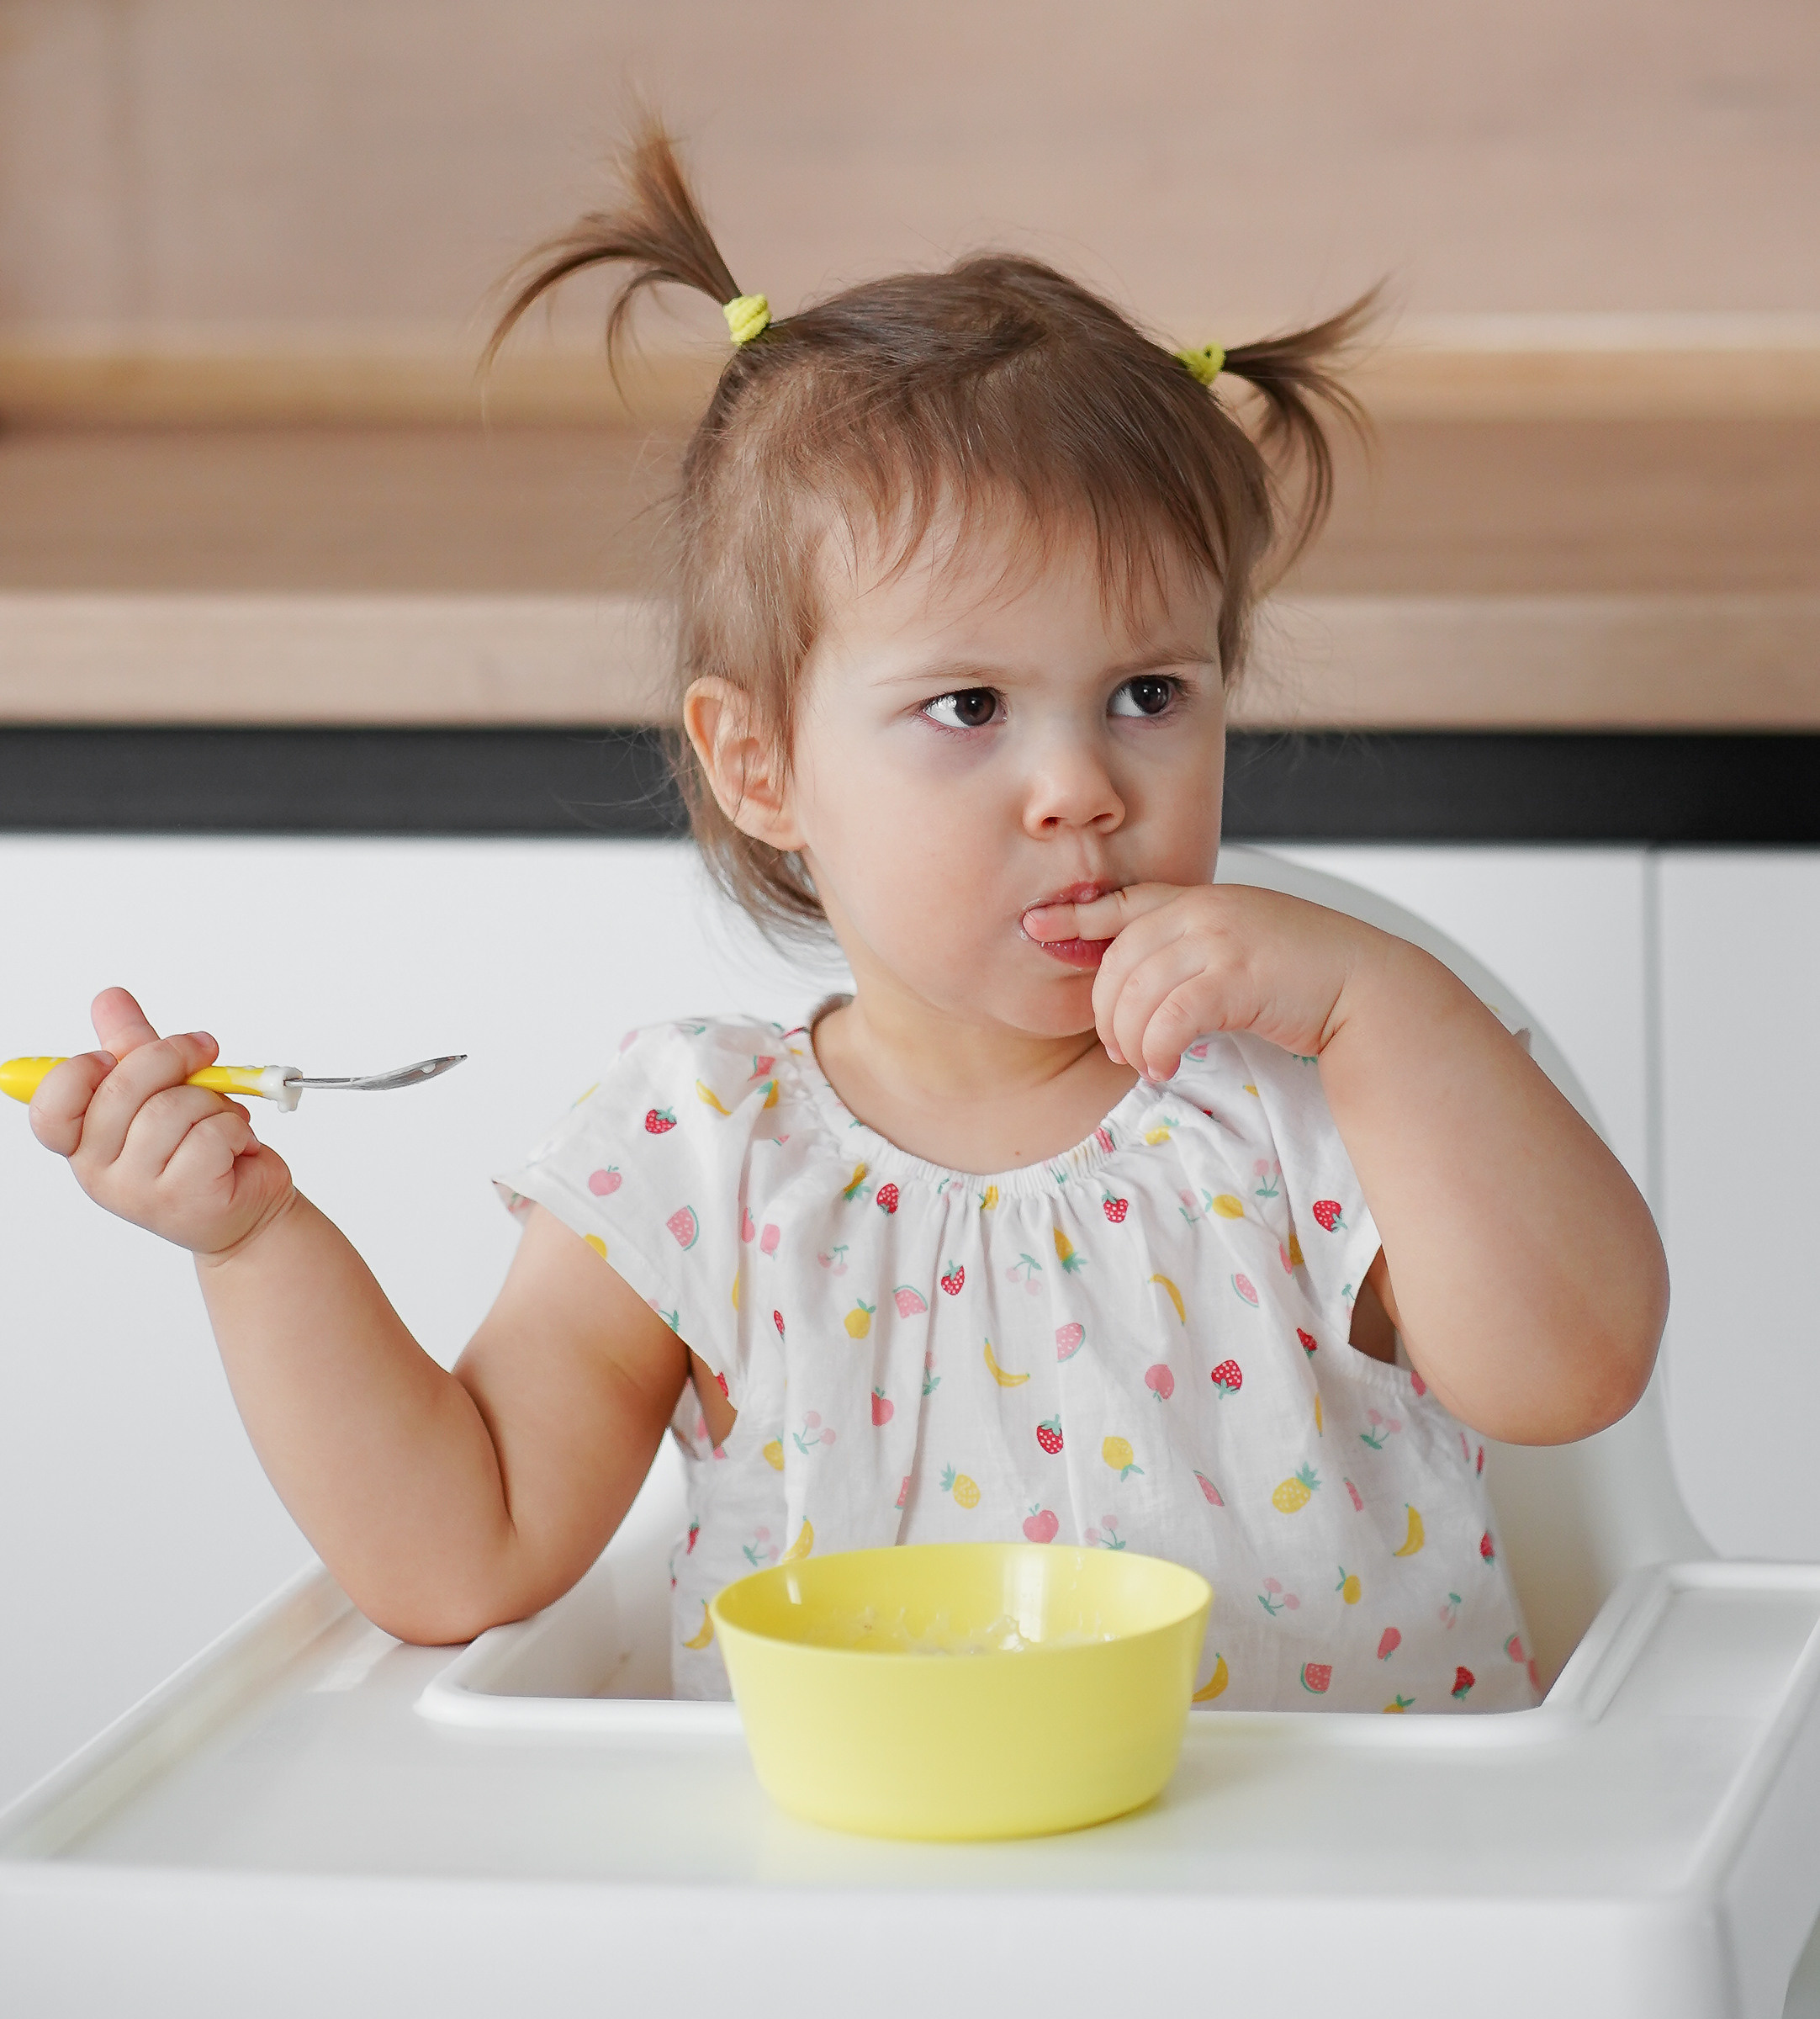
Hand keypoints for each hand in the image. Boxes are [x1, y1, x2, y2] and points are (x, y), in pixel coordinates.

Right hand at [30, 987, 295, 1256]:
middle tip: (205, 1051)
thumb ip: (132, 1046)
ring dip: (213, 1102)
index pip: (52, 1106)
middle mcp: (99, 1171)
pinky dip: (236, 1128)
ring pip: (172, 1110)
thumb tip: (109, 998)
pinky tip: (238, 1146)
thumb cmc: (202, 1148)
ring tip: (223, 1119)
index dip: (80, 1072)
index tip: (115, 1056)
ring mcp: (138, 1190)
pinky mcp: (183, 1199)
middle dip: (174, 1056)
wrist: (249, 1205)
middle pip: (123, 1089)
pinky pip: (210, 1135)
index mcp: (83, 1141)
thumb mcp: (162, 1089)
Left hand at [1023, 882, 1379, 1081]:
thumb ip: (1190, 948)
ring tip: (1142, 1062)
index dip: (1074, 917)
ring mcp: (1220, 939)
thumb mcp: (1239, 944)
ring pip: (1136, 991)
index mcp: (1200, 898)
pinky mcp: (1236, 977)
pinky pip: (1169, 1016)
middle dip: (1104, 1011)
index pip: (1123, 903)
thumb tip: (1139, 988)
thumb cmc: (1303, 975)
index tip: (1034, 926)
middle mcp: (1204, 910)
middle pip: (1118, 960)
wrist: (1367, 989)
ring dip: (1128, 1037)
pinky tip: (1162, 1066)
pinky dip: (1156, 1047)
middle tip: (1117, 1048)